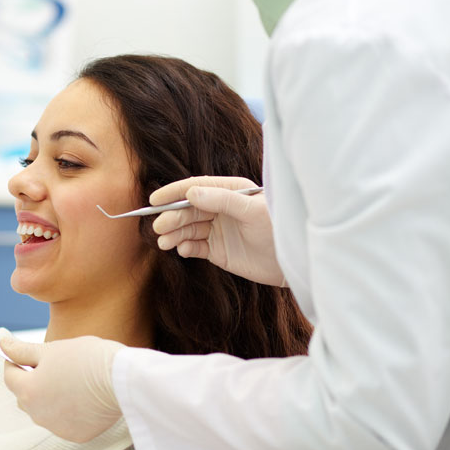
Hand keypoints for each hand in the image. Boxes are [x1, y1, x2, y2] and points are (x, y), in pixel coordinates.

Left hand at [1, 335, 121, 442]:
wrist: (122, 380)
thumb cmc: (88, 360)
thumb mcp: (52, 349)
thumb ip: (24, 351)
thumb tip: (3, 345)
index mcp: (29, 390)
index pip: (10, 376)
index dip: (14, 362)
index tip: (23, 354)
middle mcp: (38, 414)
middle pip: (24, 395)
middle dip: (31, 381)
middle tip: (50, 365)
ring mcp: (57, 427)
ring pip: (43, 410)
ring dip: (48, 397)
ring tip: (68, 380)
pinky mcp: (76, 435)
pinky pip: (62, 421)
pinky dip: (66, 410)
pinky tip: (81, 396)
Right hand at [150, 176, 284, 285]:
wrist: (294, 262)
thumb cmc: (278, 229)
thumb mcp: (252, 211)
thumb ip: (222, 200)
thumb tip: (190, 194)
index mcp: (230, 191)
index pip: (196, 188)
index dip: (174, 193)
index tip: (155, 200)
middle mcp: (221, 208)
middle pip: (188, 210)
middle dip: (172, 218)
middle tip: (160, 228)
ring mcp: (218, 229)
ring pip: (188, 229)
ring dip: (174, 234)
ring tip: (164, 243)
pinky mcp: (218, 250)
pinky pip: (195, 247)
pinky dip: (186, 248)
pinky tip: (182, 250)